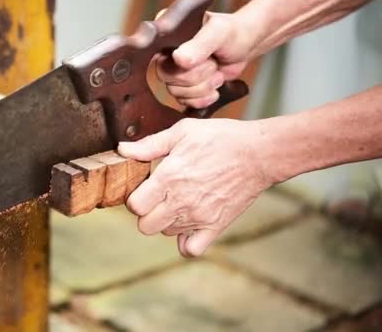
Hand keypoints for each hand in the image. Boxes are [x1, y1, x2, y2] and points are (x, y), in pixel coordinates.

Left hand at [118, 118, 273, 256]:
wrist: (259, 153)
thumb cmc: (221, 138)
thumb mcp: (182, 132)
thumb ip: (149, 145)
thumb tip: (122, 149)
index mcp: (169, 178)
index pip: (134, 205)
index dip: (135, 197)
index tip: (145, 188)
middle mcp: (181, 201)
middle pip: (145, 226)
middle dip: (147, 212)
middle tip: (158, 197)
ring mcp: (198, 217)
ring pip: (165, 234)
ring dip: (166, 222)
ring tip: (178, 203)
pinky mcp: (215, 226)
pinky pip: (190, 249)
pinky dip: (185, 241)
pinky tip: (188, 224)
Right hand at [156, 12, 256, 107]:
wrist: (245, 46)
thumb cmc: (231, 33)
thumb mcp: (217, 32)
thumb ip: (199, 45)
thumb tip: (179, 59)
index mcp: (168, 38)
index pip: (161, 60)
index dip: (184, 67)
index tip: (207, 60)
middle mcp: (167, 56)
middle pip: (168, 79)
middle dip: (198, 77)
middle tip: (214, 66)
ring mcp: (175, 73)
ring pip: (176, 93)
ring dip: (203, 88)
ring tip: (217, 74)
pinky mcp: (185, 88)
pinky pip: (185, 102)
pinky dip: (203, 99)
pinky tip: (215, 89)